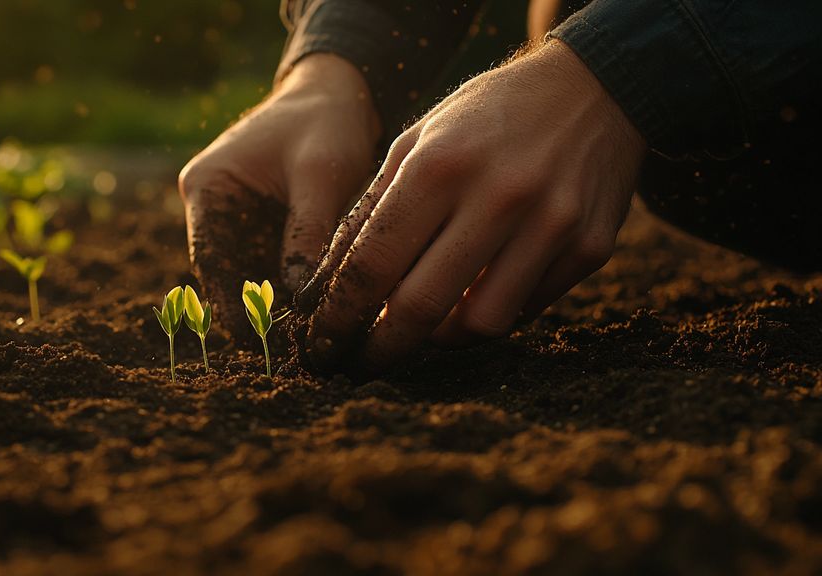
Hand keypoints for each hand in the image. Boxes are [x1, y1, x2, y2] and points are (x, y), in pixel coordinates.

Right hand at [179, 54, 380, 334]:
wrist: (338, 95)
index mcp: (208, 188)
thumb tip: (303, 301)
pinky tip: (314, 319)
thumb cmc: (325, 124)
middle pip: (227, 276)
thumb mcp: (319, 176)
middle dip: (255, 314)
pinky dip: (290, 292)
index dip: (232, 306)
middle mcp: (213, 208)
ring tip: (305, 345)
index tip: (259, 344)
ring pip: (250, 278)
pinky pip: (272, 269)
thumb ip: (307, 234)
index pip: (211, 260)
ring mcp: (236, 219)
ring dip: (274, 308)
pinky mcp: (264, 228)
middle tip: (289, 355)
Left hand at [300, 40, 646, 372]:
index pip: (374, 265)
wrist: (592, 89)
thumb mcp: (416, 141)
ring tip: (425, 321)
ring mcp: (552, 226)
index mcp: (441, 165)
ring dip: (441, 336)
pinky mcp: (590, 248)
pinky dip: (492, 312)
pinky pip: (527, 309)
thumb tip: (327, 287)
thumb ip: (372, 211)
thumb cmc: (486, 117)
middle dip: (380, 350)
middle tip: (359, 364)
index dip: (340, 316)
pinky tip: (479, 291)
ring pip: (480, 325)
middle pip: (421, 308)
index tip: (322, 342)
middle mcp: (499, 197)